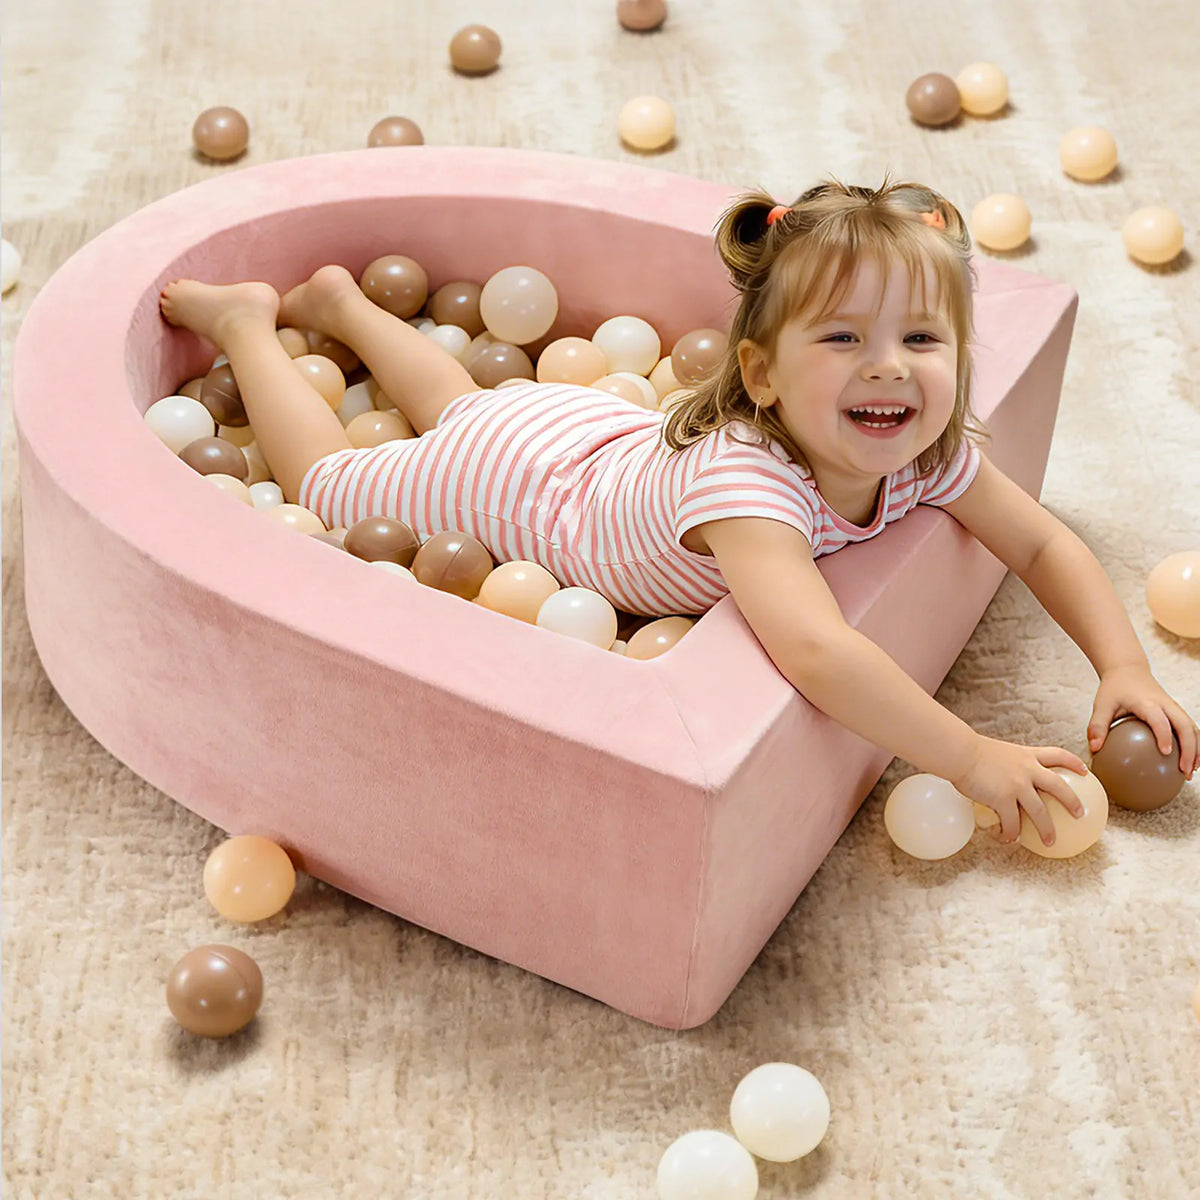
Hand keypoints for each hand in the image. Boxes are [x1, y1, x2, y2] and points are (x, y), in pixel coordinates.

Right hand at [950, 735, 1088, 846]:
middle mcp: (1027, 769)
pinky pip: (1012, 822)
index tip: (1084, 771)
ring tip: (1050, 842)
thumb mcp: (998, 752)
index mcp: (1026, 755)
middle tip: (1080, 813)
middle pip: (1058, 787)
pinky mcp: (1003, 799)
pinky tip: (1008, 840)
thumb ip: (1008, 764)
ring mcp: (1017, 785)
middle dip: (1072, 801)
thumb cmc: (970, 751)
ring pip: (1040, 812)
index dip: (1073, 763)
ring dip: (1046, 829)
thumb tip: (1004, 778)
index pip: (1057, 755)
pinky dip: (1011, 833)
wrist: (959, 753)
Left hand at [1087, 664, 1198, 778]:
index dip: (1164, 735)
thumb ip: (1098, 725)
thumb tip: (1095, 749)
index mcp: (1147, 702)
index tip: (1166, 752)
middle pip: (1185, 726)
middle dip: (1189, 749)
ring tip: (1190, 772)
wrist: (1128, 670)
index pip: (1160, 719)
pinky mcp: (1177, 712)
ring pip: (1192, 729)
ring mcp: (1174, 708)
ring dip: (1196, 750)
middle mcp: (1166, 704)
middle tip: (1184, 771)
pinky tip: (1188, 762)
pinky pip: (1190, 729)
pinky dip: (1193, 746)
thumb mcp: (1102, 704)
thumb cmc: (1115, 688)